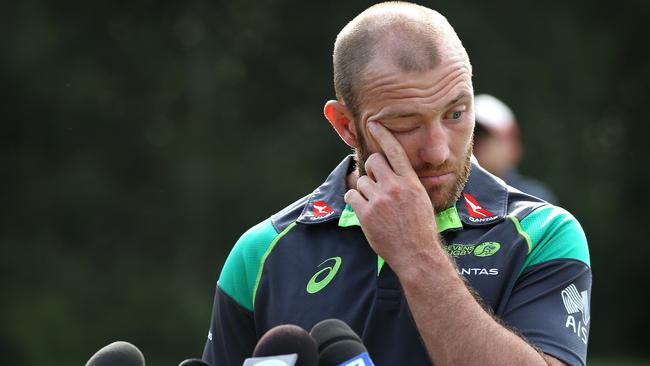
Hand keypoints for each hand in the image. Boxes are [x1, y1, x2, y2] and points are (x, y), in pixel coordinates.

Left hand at [344, 121, 439, 270]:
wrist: (416, 254)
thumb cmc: (420, 228)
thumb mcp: (421, 199)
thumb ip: (407, 182)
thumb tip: (394, 170)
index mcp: (411, 182)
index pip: (395, 151)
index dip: (383, 134)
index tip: (373, 123)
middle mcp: (395, 187)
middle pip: (373, 161)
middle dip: (372, 169)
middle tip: (376, 183)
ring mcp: (379, 200)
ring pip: (361, 180)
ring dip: (364, 189)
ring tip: (375, 204)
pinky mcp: (366, 213)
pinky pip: (352, 195)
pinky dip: (355, 201)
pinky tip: (364, 210)